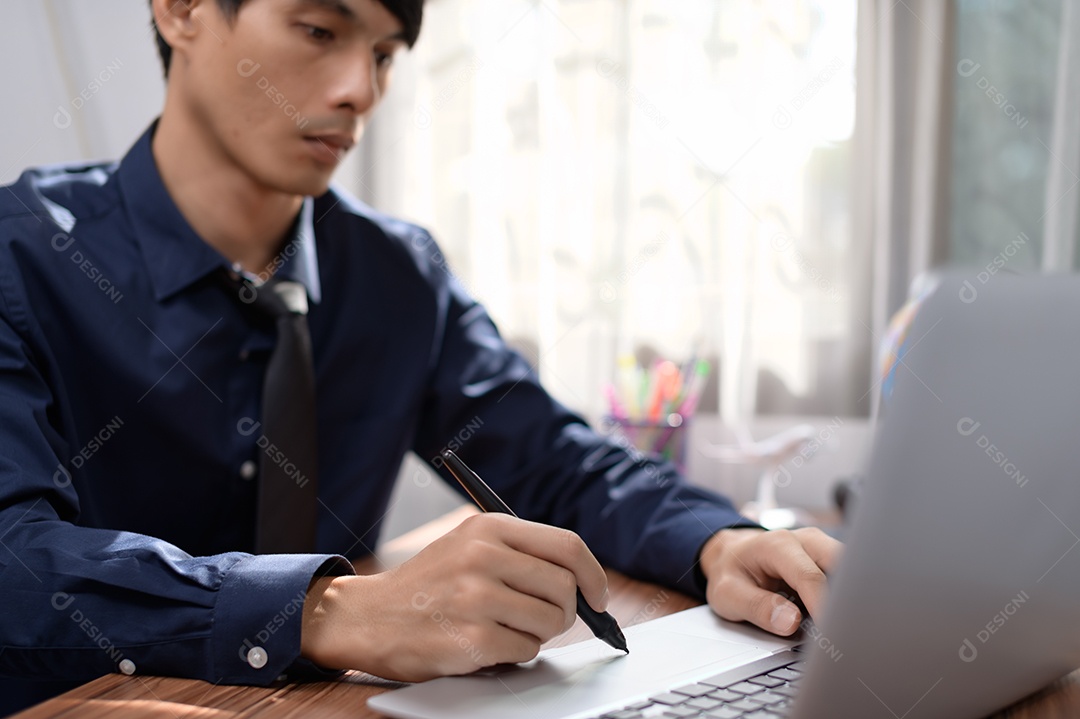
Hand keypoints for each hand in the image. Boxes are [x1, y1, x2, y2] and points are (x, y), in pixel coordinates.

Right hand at [300, 513, 608, 680]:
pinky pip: (526, 650)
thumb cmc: (428, 584)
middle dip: (565, 610)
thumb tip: (583, 581)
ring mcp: (477, 598)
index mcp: (489, 527)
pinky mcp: (471, 639)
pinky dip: (516, 653)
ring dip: (538, 633)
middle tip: (545, 618)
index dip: (593, 574)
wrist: (369, 616)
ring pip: (550, 621)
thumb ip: (520, 552)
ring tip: (506, 628)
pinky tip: (488, 643)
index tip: (598, 595)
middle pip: (564, 587)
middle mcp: (483, 557)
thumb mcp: (468, 544)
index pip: (567, 546)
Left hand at [699, 527, 841, 635]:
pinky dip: (845, 598)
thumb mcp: (728, 594)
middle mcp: (805, 540)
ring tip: (840, 628)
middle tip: (843, 634)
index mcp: (778, 545)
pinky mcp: (829, 559)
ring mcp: (820, 547)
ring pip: (851, 570)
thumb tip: (791, 622)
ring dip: (849, 599)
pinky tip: (836, 617)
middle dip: (847, 599)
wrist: (731, 554)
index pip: (810, 578)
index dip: (823, 608)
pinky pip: (847, 577)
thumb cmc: (731, 572)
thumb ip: (757, 608)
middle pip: (843, 566)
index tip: (830, 636)